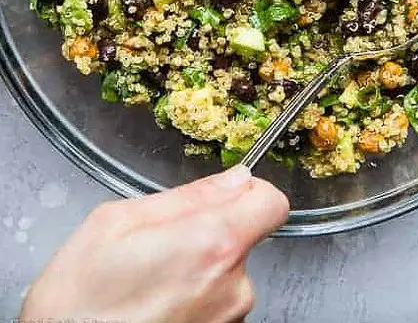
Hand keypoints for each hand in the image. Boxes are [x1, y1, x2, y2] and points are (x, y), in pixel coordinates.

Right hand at [21, 165, 288, 322]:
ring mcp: (227, 321)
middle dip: (210, 233)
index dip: (249, 192)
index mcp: (212, 244)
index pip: (271, 202)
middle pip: (244, 239)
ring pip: (227, 273)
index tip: (224, 196)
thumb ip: (187, 197)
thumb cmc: (76, 305)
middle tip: (158, 246)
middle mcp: (232, 288)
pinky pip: (216, 305)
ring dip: (198, 270)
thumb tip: (233, 179)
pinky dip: (193, 300)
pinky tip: (154, 306)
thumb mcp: (117, 223)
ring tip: (148, 283)